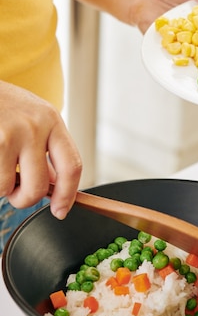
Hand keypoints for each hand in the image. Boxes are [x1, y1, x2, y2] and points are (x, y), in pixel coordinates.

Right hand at [0, 81, 81, 219]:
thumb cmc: (3, 104)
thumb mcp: (33, 118)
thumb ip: (46, 148)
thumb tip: (56, 186)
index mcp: (52, 120)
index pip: (72, 165)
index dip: (67, 194)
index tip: (60, 210)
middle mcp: (34, 127)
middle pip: (38, 187)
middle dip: (24, 200)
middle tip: (15, 193)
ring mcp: (9, 134)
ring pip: (7, 188)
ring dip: (0, 187)